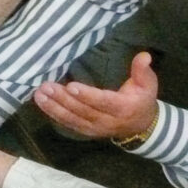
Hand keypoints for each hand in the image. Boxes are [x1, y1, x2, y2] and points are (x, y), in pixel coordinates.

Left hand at [33, 52, 158, 138]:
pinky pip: (68, 124)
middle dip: (62, 99)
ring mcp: (94, 128)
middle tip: (46, 87)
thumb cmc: (142, 100)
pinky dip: (54, 114)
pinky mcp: (85, 131)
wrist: (140, 127)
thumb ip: (143, 71)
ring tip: (39, 95)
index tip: (71, 86)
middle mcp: (106, 121)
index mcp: (122, 108)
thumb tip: (144, 56)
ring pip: (72, 119)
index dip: (87, 95)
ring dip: (53, 107)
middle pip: (82, 111)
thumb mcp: (148, 85)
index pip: (102, 102)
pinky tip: (42, 104)